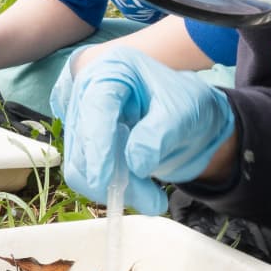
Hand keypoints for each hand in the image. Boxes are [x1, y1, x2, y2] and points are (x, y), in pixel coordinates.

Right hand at [53, 46, 235, 214]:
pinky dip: (112, 190)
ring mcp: (84, 119)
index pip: (96, 105)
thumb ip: (160, 134)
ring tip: (153, 198)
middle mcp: (90, 91)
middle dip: (111, 177)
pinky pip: (87, 175)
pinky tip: (142, 190)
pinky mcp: (86, 145)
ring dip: (113, 189)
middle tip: (153, 200)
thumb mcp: (184, 112)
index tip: (103, 179)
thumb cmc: (187, 104)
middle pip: (83, 140)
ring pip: (80, 165)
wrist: (190, 117)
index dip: (97, 143)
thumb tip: (135, 164)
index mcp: (113, 69)